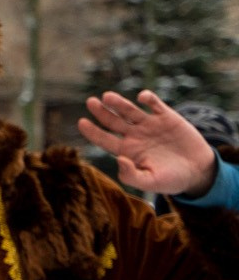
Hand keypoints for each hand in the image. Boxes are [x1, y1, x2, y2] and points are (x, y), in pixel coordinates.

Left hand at [80, 91, 220, 198]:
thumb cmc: (171, 180)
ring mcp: (150, 125)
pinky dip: (148, 99)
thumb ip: (132, 175)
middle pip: (113, 121)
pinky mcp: (167, 117)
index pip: (104, 139)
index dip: (92, 131)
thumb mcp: (150, 182)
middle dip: (101, 112)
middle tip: (91, 102)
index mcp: (127, 150)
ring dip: (119, 103)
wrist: (198, 171)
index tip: (81, 122)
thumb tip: (118, 159)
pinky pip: (155, 104)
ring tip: (107, 96)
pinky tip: (142, 97)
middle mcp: (134, 135)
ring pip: (130, 111)